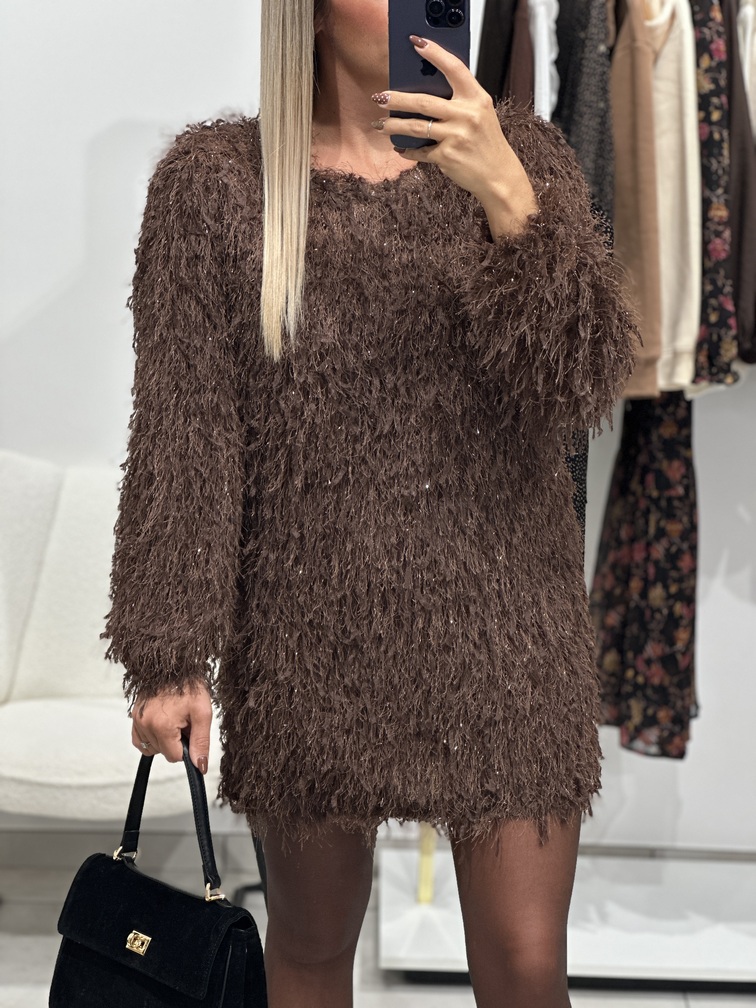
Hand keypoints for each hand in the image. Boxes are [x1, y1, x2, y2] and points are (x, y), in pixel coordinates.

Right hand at [130, 683, 212, 774]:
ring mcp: (137, 719)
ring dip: (164, 738)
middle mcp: (145, 724)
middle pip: (163, 752)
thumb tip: (200, 766)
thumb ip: (201, 742)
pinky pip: (139, 740)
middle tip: (184, 720)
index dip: (187, 747)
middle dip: (176, 741)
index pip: (175, 757)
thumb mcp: (203, 713)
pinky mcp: (133, 715)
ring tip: (174, 717)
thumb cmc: (190, 684)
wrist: (175, 662)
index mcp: (162, 726)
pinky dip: (151, 737)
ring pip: (152, 747)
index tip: (190, 729)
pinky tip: (162, 724)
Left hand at [371, 36, 537, 236]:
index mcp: (477, 98)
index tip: (417, 43)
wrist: (498, 176)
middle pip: (423, 101)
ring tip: (379, 124)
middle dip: (397, 99)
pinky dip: (408, 150)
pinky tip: (400, 147)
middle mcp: (467, 115)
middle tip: (380, 96)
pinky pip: (420, 151)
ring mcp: (456, 136)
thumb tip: (424, 89)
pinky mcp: (446, 157)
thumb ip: (460, 100)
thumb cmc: (486, 143)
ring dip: (393, 125)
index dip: (435, 54)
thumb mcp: (481, 114)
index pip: (455, 69)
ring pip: (415, 127)